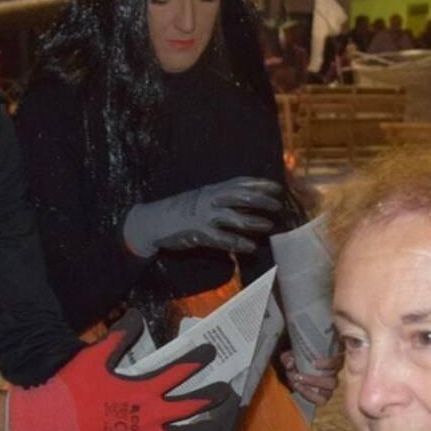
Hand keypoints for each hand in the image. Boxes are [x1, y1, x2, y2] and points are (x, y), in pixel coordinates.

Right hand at [6, 310, 231, 430]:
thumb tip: (136, 315)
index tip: (212, 351)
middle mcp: (151, 415)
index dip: (199, 359)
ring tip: (219, 427)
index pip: (180, 371)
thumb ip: (119, 335)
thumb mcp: (96, 355)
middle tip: (228, 392)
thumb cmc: (73, 386)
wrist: (52, 421)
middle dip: (214, 398)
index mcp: (144, 388)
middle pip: (193, 408)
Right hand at [121, 177, 285, 256]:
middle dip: (261, 200)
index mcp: (212, 190)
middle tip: (278, 206)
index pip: (240, 183)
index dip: (259, 184)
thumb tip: (252, 203)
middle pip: (241, 197)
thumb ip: (225, 200)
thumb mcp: (204, 198)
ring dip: (254, 221)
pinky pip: (222, 239)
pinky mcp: (199, 234)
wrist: (153, 221)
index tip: (277, 187)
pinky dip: (238, 243)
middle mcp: (210, 200)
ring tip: (269, 226)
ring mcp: (204, 217)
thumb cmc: (182, 210)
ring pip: (234, 218)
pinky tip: (251, 248)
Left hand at [281, 349, 340, 406]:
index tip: (314, 364)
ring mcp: (329, 388)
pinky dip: (308, 395)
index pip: (338, 363)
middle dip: (315, 381)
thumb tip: (291, 363)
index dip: (329, 364)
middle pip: (333, 383)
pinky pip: (320, 400)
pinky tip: (298, 388)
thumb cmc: (299, 360)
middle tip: (298, 376)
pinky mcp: (323, 396)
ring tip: (296, 384)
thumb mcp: (291, 356)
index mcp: (332, 362)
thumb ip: (289, 357)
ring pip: (327, 394)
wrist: (295, 368)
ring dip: (310, 391)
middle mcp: (334, 376)